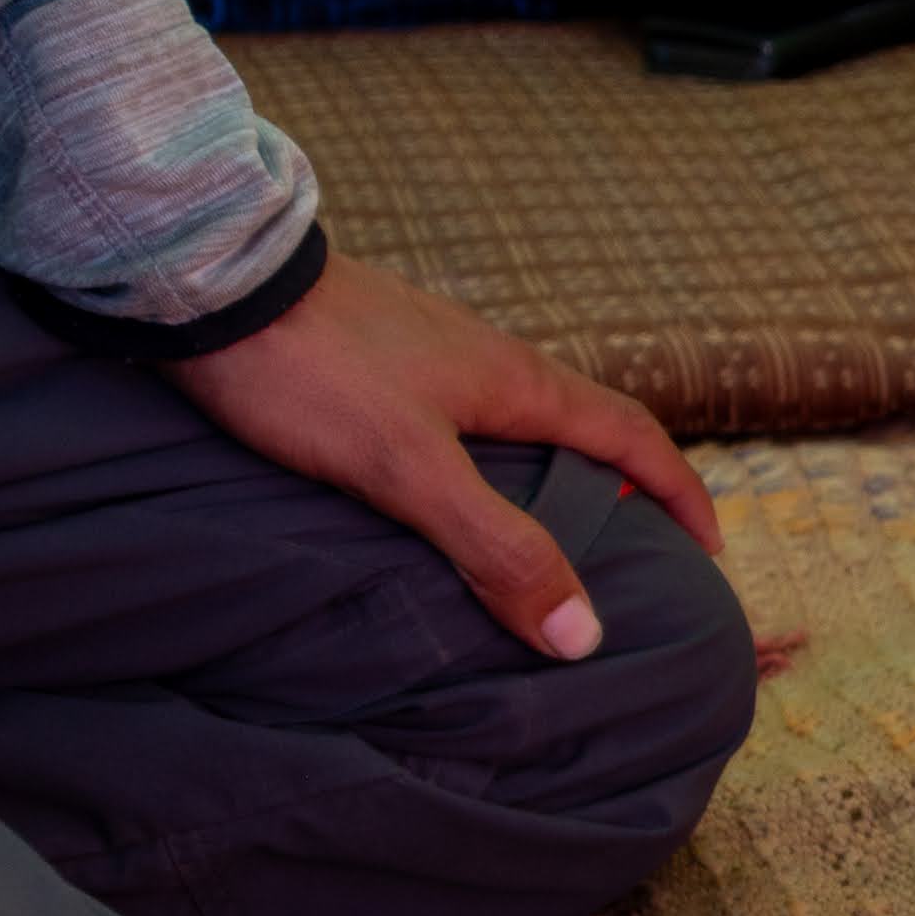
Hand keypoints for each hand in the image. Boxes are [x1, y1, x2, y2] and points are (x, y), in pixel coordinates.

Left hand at [164, 249, 723, 660]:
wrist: (206, 283)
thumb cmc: (311, 371)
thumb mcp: (409, 471)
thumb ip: (497, 547)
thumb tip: (583, 632)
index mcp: (517, 382)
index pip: (631, 435)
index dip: (678, 492)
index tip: (707, 551)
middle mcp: (487, 361)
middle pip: (581, 429)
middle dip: (621, 490)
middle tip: (630, 556)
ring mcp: (429, 356)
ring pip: (515, 426)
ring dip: (545, 481)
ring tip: (537, 544)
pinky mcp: (375, 359)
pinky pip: (457, 422)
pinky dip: (479, 469)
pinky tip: (437, 501)